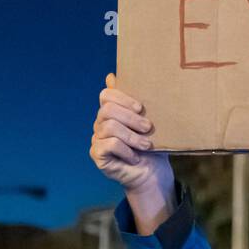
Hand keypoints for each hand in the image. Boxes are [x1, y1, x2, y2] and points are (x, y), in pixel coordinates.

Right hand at [90, 74, 174, 233]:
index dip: (122, 97)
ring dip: (132, 136)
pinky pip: (109, 145)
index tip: (141, 107)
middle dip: (131, 117)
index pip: (106, 95)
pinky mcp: (97, 155)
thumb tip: (115, 75)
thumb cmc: (152, 145)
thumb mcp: (150, 121)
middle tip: (148, 127)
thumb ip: (137, 102)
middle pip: (107, 110)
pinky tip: (135, 157)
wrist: (152, 173)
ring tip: (147, 144)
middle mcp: (100, 123)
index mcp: (112, 112)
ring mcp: (96, 139)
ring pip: (109, 127)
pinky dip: (126, 150)